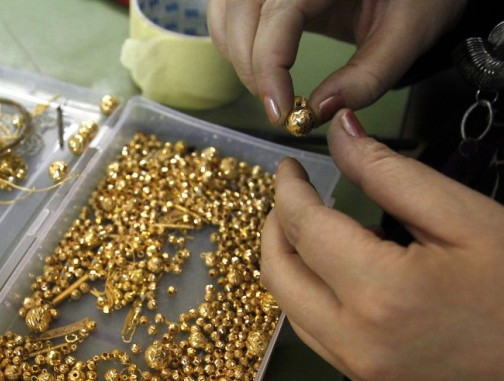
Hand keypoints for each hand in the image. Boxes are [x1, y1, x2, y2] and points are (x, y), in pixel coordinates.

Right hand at [207, 0, 466, 124]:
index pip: (277, 14)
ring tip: (272, 91)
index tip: (280, 113)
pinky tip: (261, 68)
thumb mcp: (410, 32)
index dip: (269, 66)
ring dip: (237, 57)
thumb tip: (320, 112)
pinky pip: (228, 11)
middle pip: (238, 13)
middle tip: (280, 109)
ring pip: (225, 12)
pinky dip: (234, 44)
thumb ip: (369, 75)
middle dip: (251, 68)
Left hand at [260, 109, 503, 380]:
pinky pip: (310, 332)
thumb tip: (339, 130)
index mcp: (381, 292)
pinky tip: (326, 267)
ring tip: (307, 223)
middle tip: (293, 192)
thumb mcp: (463, 216)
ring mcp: (356, 367)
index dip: (289, 190)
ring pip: (288, 306)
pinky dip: (304, 293)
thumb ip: (389, 173)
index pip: (304, 229)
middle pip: (279, 272)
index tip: (290, 166)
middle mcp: (353, 338)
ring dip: (286, 260)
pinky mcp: (364, 380)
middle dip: (274, 225)